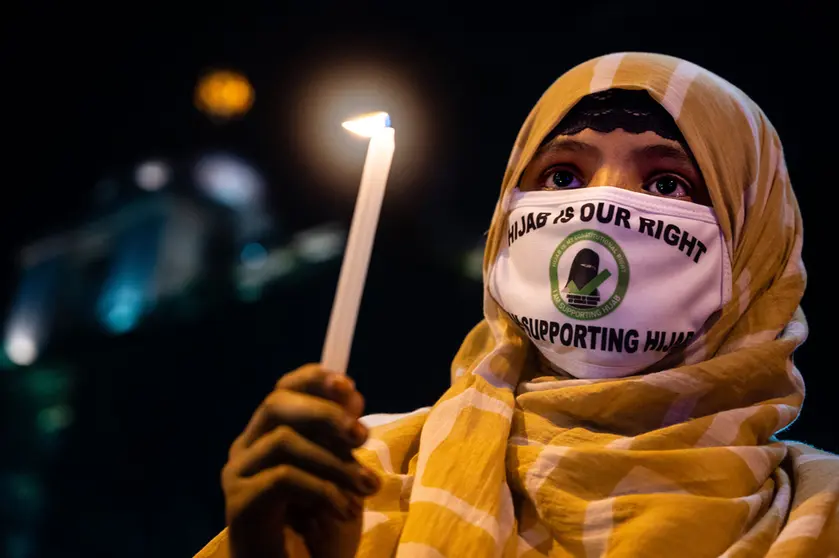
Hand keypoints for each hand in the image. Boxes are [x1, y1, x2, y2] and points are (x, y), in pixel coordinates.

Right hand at [221, 364, 379, 557]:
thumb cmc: (320, 524)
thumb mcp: (340, 472)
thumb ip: (340, 437)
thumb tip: (351, 397)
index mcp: (269, 433)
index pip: (284, 388)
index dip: (314, 380)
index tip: (350, 387)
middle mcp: (246, 447)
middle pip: (276, 405)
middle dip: (325, 414)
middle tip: (362, 435)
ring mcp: (238, 474)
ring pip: (284, 441)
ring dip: (335, 462)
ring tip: (367, 487)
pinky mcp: (238, 504)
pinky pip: (282, 479)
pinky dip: (322, 490)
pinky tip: (344, 510)